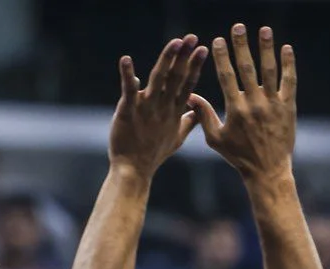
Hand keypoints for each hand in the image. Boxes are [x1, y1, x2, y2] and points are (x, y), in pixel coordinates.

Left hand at [109, 35, 207, 177]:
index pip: (188, 84)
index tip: (204, 49)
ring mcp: (146, 108)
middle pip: (177, 77)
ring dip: (167, 60)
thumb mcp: (177, 137)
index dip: (195, 66)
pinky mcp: (128, 111)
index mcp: (174, 112)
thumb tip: (197, 109)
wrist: (133, 171)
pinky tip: (125, 60)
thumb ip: (188, 121)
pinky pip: (128, 90)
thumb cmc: (153, 154)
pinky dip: (127, 74)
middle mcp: (163, 107)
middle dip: (185, 57)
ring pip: (159, 79)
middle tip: (193, 37)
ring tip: (175, 43)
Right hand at [190, 24, 295, 181]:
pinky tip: (286, 48)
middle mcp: (254, 104)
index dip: (222, 57)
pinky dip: (288, 64)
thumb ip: (204, 116)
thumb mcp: (216, 139)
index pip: (227, 77)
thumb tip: (191, 96)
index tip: (218, 40)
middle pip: (247, 68)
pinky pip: (289, 81)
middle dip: (241, 45)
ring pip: (269, 70)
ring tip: (264, 29)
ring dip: (266, 48)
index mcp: (235, 110)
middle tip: (238, 26)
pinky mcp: (288, 106)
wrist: (267, 170)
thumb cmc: (239, 157)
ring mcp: (272, 104)